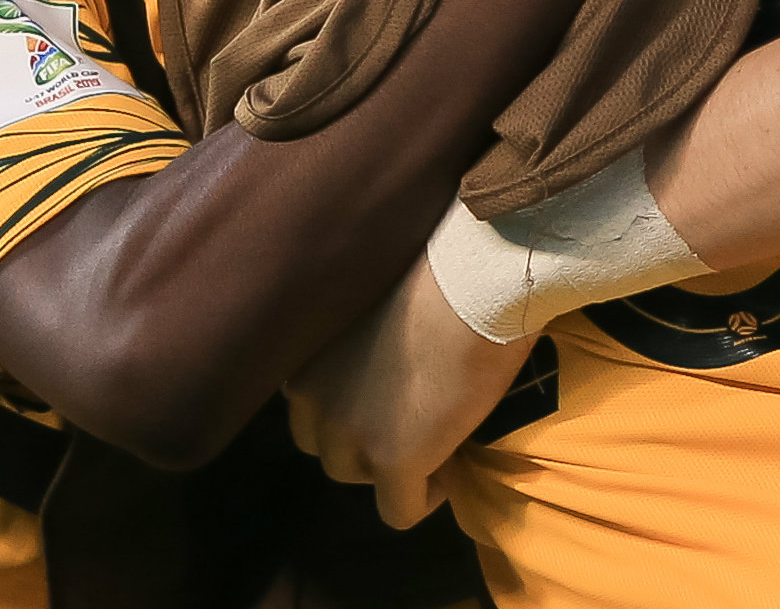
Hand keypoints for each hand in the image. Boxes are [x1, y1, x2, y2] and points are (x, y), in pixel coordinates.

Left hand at [286, 252, 528, 529]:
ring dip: (394, 466)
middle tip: (418, 418)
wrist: (475, 277)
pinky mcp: (393, 460)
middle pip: (331, 450)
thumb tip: (383, 363)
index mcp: (304, 360)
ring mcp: (350, 434)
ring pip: (359, 478)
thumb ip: (355, 342)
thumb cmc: (437, 268)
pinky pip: (398, 510)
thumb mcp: (370, 306)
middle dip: (369, 442)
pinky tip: (450, 474)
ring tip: (438, 441)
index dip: (356, 411)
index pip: (312, 412)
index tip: (397, 399)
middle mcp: (313, 401)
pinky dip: (424, 498)